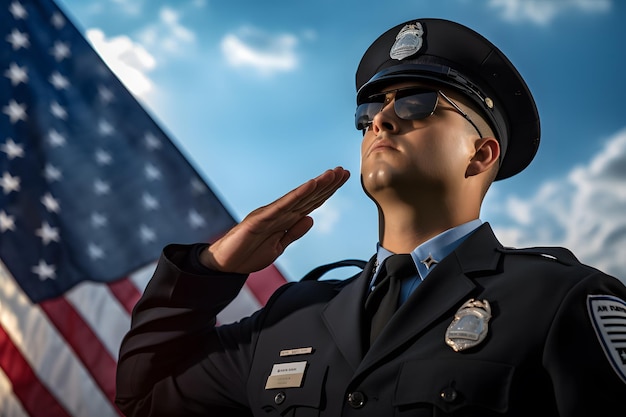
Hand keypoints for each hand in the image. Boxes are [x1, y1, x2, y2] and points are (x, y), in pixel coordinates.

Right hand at [200, 167, 349, 273]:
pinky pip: (281, 206)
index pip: (311, 203)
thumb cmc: (248, 254)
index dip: (327, 191)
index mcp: (284, 219)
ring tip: (332, 174)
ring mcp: (269, 214)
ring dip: (316, 185)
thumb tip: (310, 219)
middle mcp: (279, 212)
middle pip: (308, 196)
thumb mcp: (278, 247)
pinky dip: (296, 195)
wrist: (224, 264)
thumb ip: (293, 233)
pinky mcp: (259, 219)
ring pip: (298, 197)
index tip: (342, 179)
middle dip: (327, 184)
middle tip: (343, 171)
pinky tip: (310, 185)